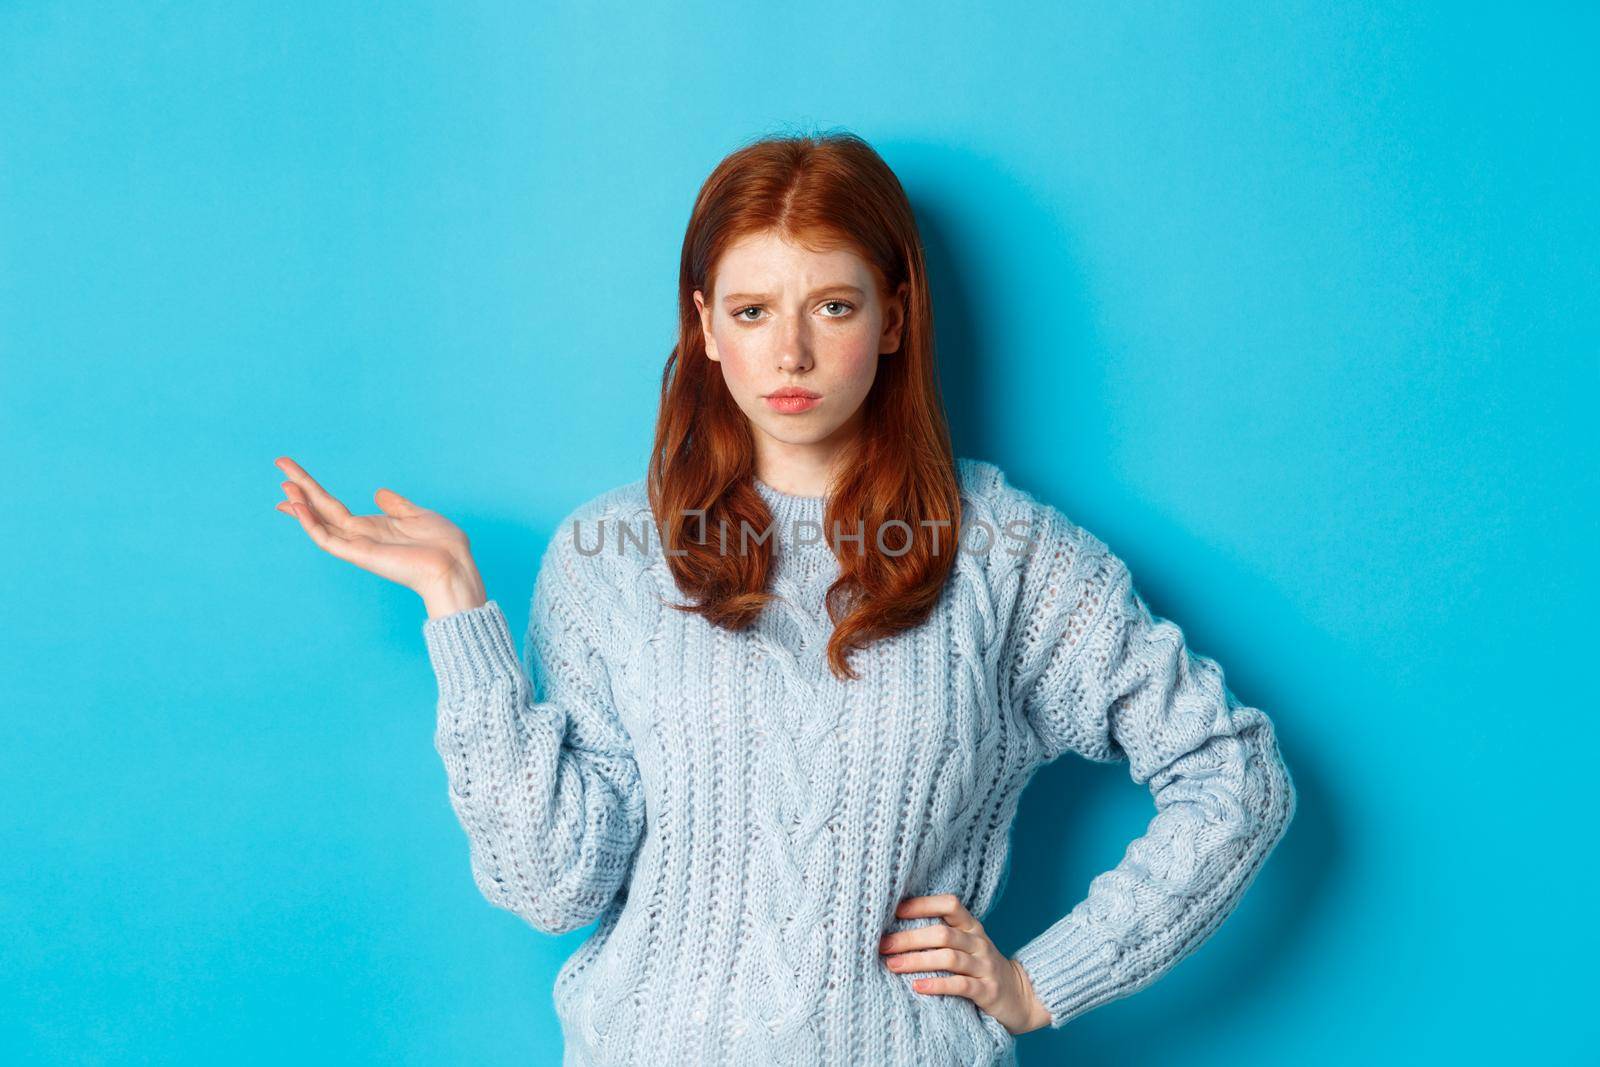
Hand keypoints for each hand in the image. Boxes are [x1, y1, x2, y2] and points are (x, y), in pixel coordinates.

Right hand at [273, 456, 485, 615]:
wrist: (454, 566)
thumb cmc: (443, 546)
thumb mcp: (418, 515)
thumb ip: (396, 506)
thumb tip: (378, 493)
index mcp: (373, 527)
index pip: (334, 509)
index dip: (313, 494)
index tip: (292, 480)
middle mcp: (361, 537)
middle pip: (321, 510)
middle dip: (300, 490)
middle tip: (280, 466)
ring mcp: (358, 546)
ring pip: (320, 523)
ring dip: (301, 504)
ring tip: (284, 484)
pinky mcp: (360, 555)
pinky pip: (327, 539)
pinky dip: (310, 524)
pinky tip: (298, 506)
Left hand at [879, 894, 1052, 1035]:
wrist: (1020, 996)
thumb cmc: (981, 967)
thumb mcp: (967, 944)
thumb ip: (941, 934)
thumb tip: (895, 928)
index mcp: (971, 926)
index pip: (949, 904)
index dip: (923, 904)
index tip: (895, 911)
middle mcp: (979, 942)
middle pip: (942, 933)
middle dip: (910, 938)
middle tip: (883, 945)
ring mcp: (984, 966)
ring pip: (949, 958)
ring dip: (917, 961)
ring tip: (893, 965)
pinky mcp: (987, 991)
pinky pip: (960, 985)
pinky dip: (937, 985)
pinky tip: (917, 987)